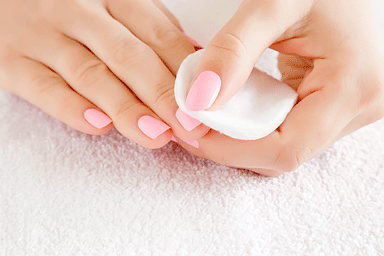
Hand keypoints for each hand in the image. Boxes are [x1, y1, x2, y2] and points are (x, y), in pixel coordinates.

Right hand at [0, 0, 208, 148]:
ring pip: (91, 75)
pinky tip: (99, 126)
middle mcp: (79, 13)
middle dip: (163, 95)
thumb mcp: (114, 4)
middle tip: (189, 127)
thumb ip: (152, 27)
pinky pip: (43, 87)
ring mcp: (44, 36)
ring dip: (126, 108)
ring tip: (156, 135)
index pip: (158, 35)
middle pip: (129, 57)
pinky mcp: (12, 60)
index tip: (205, 104)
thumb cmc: (71, 7)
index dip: (184, 72)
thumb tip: (193, 59)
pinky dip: (71, 108)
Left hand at [176, 0, 383, 175]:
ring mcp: (347, 110)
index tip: (192, 130)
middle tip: (193, 123)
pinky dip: (255, 124)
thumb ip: (234, 49)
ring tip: (208, 114)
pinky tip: (233, 106)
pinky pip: (288, 130)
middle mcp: (357, 109)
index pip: (286, 148)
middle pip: (282, 155)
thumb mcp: (274, 3)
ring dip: (240, 138)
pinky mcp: (332, 104)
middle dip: (232, 146)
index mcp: (352, 88)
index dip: (232, 149)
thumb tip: (199, 100)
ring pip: (283, 147)